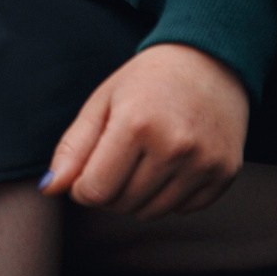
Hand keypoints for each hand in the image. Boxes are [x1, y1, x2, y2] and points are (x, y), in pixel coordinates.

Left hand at [42, 42, 248, 220]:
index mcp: (136, 125)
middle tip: (113, 161)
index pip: (95, 190)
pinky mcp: (226, 173)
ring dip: (136, 198)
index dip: (81, 188)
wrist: (208, 63)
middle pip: (122, 204)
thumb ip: (73, 148)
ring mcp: (205, 162)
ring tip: (140, 162)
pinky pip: (184, 210)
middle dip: (107, 192)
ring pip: (152, 213)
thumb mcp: (101, 104)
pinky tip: (169, 166)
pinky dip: (169, 197)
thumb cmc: (146, 82)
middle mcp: (174, 147)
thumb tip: (49, 189)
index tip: (85, 171)